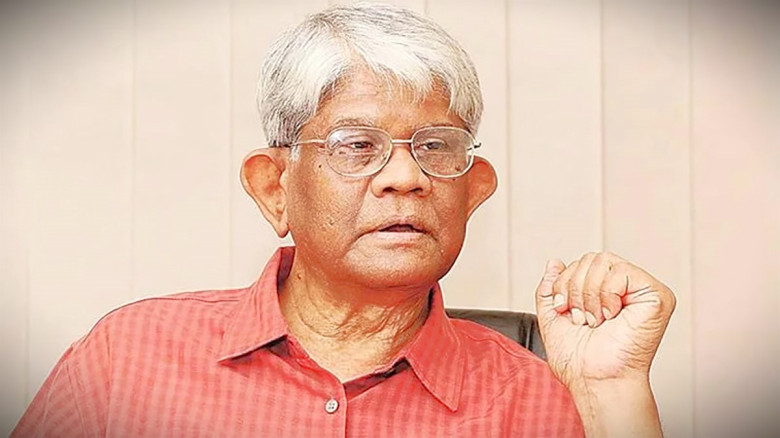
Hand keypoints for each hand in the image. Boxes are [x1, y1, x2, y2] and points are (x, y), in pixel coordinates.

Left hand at [534, 252, 675, 387]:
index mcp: (606, 291)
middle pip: (591, 257)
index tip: (565, 311)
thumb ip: (550, 287)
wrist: (594, 380)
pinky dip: (606, 295)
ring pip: (604, 261)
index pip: (583, 262)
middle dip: (575, 288)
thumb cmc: (578, 359)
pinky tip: (610, 316)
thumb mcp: (553, 316)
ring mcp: (643, 290)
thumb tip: (554, 262)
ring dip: (588, 295)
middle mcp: (626, 288)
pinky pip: (621, 271)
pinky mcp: (657, 296)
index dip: (565, 283)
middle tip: (582, 319)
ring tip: (595, 321)